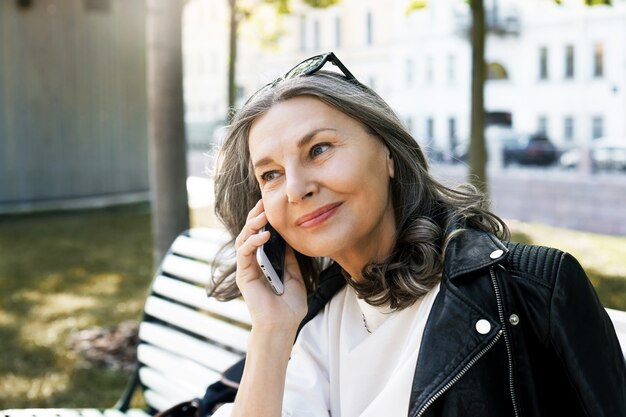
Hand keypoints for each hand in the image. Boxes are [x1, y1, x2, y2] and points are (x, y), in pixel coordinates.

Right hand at [234, 200, 307, 332]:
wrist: (283, 326)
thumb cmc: (289, 306)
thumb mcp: (295, 276)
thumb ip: (289, 258)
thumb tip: (288, 238)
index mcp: (265, 262)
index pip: (262, 235)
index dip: (265, 220)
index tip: (272, 205)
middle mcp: (254, 263)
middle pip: (250, 233)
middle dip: (256, 216)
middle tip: (263, 202)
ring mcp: (247, 268)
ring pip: (244, 239)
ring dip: (252, 225)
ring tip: (263, 214)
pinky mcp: (244, 275)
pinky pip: (245, 253)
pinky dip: (253, 241)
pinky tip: (264, 234)